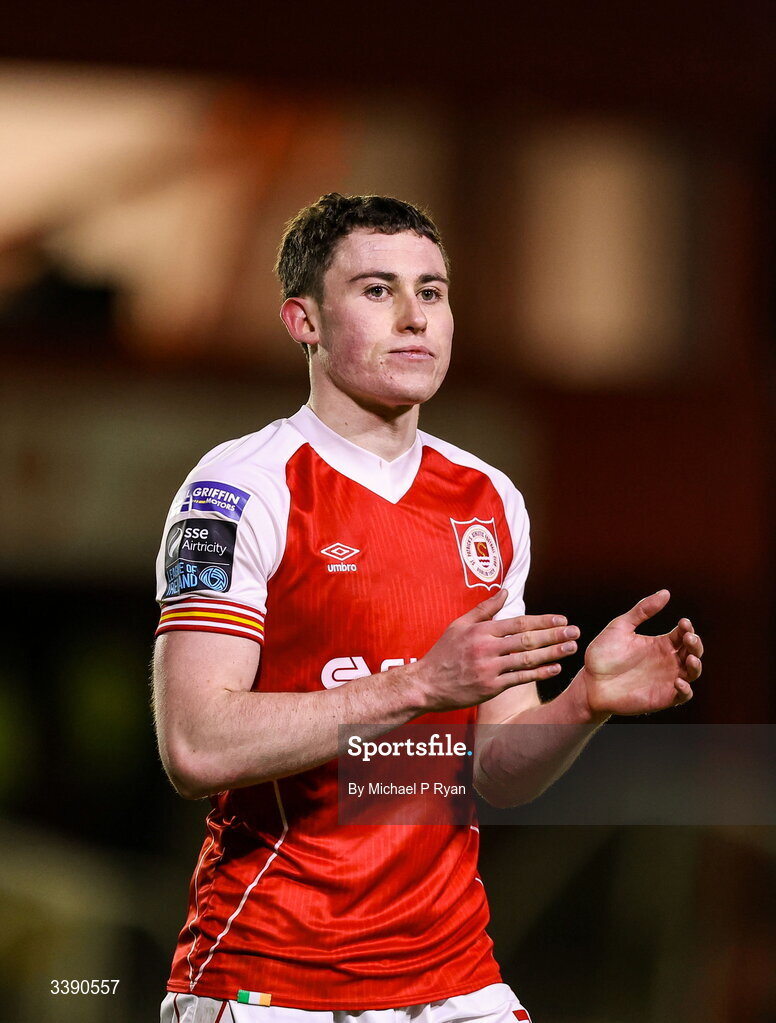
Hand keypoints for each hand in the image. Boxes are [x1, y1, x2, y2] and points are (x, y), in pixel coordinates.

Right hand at [411, 588, 579, 711]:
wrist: (427, 684)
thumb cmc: (443, 653)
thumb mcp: (459, 625)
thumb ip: (484, 609)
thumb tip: (505, 591)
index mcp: (481, 631)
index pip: (518, 623)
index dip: (542, 621)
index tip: (560, 619)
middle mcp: (487, 648)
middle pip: (527, 640)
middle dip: (554, 635)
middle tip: (574, 631)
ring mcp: (489, 669)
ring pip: (527, 660)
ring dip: (552, 654)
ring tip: (570, 648)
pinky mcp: (491, 687)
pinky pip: (520, 679)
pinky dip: (539, 674)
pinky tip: (555, 669)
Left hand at [577, 589, 702, 719]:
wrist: (589, 682)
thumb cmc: (603, 654)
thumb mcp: (621, 627)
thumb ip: (642, 611)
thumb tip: (666, 592)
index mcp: (659, 644)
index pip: (682, 634)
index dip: (687, 628)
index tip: (683, 622)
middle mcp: (666, 661)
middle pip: (692, 651)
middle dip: (695, 643)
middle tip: (688, 637)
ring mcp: (666, 680)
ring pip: (692, 672)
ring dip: (696, 665)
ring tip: (690, 657)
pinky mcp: (662, 697)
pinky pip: (683, 696)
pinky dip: (686, 690)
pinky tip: (678, 682)